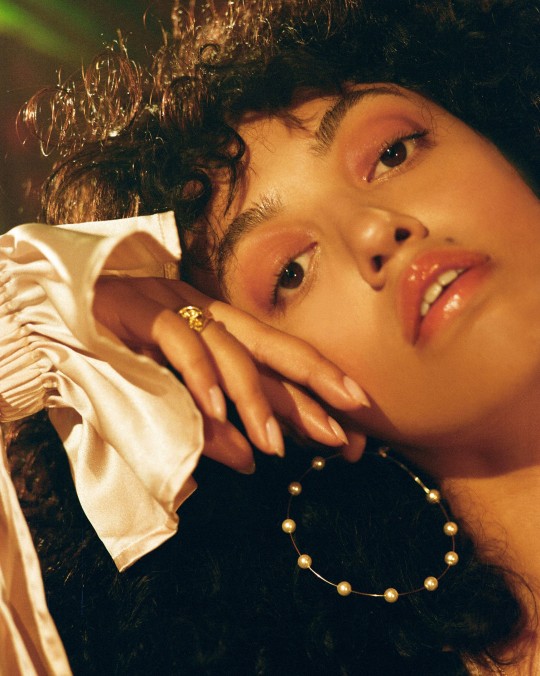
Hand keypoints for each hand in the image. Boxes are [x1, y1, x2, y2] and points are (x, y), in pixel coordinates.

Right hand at [93, 276, 368, 471]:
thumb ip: (208, 425)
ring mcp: (175, 306)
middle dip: (316, 377)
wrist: (58, 314)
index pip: (277, 362)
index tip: (355, 428)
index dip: (316, 393)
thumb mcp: (170, 396)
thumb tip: (250, 461)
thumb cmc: (118, 354)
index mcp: (219, 330)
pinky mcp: (141, 310)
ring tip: (276, 445)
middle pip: (271, 343)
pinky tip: (217, 411)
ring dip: (253, 398)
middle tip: (354, 412)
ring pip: (228, 347)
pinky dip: (199, 375)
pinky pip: (177, 341)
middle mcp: (206, 314)